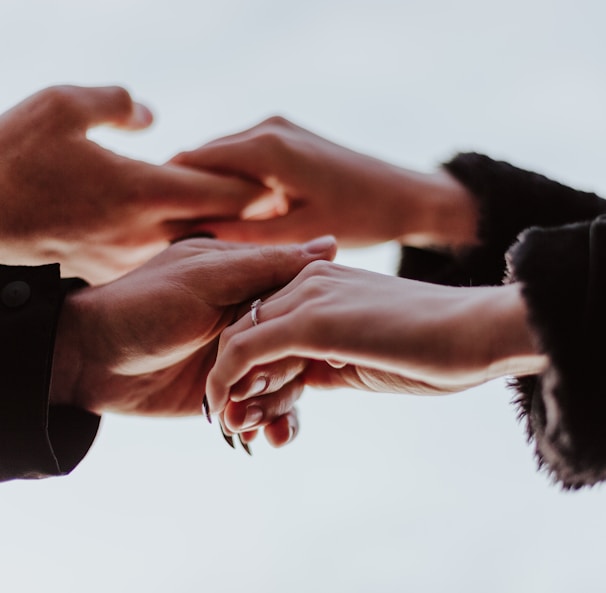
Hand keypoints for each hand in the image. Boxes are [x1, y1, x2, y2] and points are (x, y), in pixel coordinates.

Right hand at [0, 85, 270, 283]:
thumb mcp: (60, 106)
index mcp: (144, 190)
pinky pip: (163, 252)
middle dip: (250, 214)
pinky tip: (192, 234)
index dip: (255, 186)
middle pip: (218, 222)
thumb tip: (151, 115)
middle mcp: (147, 229)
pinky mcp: (116, 266)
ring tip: (247, 220)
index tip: (282, 184)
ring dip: (221, 230)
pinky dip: (184, 241)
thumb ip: (116, 103)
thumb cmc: (12, 160)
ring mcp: (133, 254)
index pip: (222, 189)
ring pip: (194, 241)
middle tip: (281, 207)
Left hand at [50, 236, 336, 444]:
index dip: (311, 328)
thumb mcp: (206, 277)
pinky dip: (271, 426)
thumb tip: (333, 244)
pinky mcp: (231, 393)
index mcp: (254, 283)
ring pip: (290, 386)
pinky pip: (266, 411)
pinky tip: (263, 438)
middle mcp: (255, 322)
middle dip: (287, 378)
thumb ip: (267, 266)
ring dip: (276, 407)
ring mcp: (244, 360)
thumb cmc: (143, 306)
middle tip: (254, 390)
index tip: (309, 352)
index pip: (306, 303)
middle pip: (302, 351)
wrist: (89, 360)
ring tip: (246, 423)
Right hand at [171, 116, 478, 247]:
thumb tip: (192, 235)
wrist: (407, 197)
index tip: (150, 224)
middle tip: (167, 230)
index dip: (167, 192)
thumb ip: (243, 235)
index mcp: (266, 148)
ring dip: (208, 187)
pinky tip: (231, 213)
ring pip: (223, 158)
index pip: (192, 162)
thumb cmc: (361, 217)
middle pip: (204, 157)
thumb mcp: (298, 234)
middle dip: (185, 190)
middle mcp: (267, 128)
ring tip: (194, 226)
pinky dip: (232, 183)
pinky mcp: (289, 137)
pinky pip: (244, 159)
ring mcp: (279, 128)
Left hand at [207, 261, 546, 425]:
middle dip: (233, 378)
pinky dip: (227, 381)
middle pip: (245, 329)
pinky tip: (227, 411)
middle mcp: (308, 280)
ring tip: (230, 425)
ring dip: (227, 386)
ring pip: (239, 340)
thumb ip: (328, 360)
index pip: (266, 323)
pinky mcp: (311, 321)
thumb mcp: (366, 354)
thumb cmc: (434, 348)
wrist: (478, 331)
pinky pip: (247, 351)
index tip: (250, 406)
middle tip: (231, 421)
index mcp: (321, 283)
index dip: (252, 366)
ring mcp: (308, 297)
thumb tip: (303, 380)